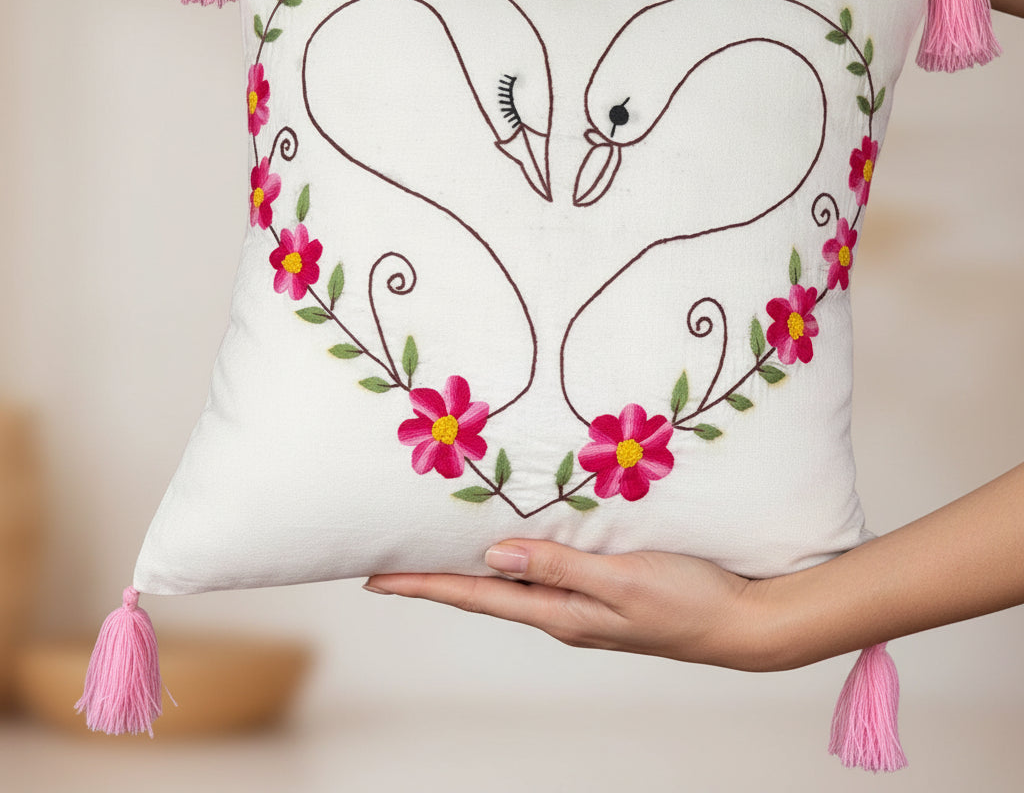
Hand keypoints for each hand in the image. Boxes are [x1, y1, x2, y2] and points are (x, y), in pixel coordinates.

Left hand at [365, 539, 775, 670]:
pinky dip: (515, 559)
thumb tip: (493, 556)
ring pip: (512, 582)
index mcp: (560, 612)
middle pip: (484, 592)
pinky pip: (545, 572)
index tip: (376, 579)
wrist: (743, 623)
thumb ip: (559, 565)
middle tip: (391, 562)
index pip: (476, 596)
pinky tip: (511, 545)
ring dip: (471, 569)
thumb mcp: (621, 580)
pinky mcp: (603, 589)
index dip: (424, 586)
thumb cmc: (688, 602)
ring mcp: (583, 603)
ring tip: (437, 549)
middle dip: (436, 578)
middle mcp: (563, 611)